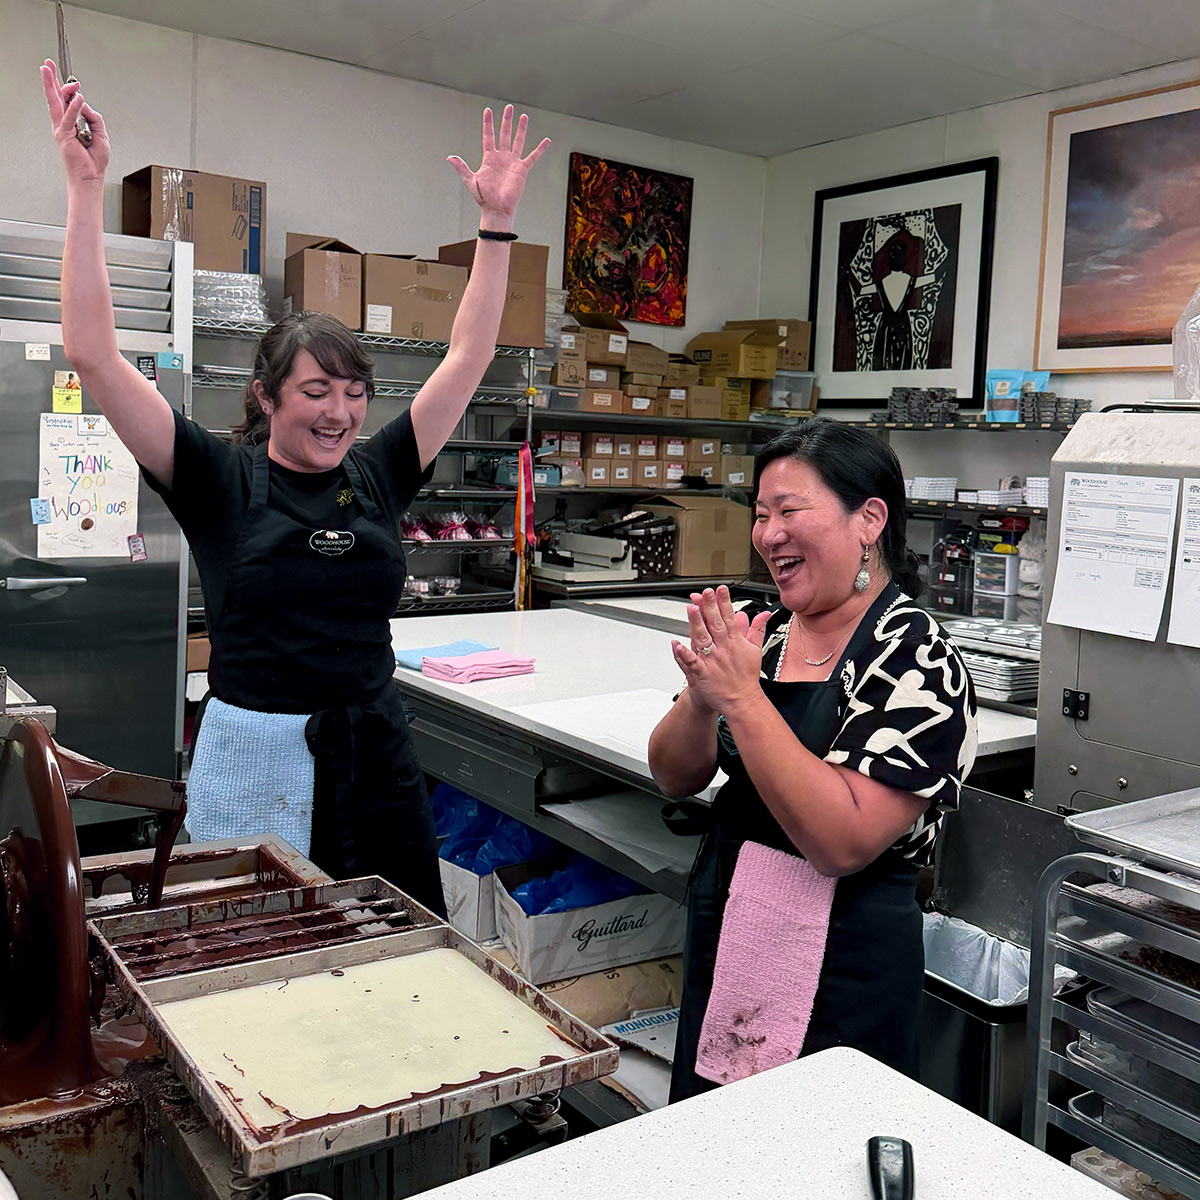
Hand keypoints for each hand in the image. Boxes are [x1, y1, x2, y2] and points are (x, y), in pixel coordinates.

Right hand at [41, 60, 107, 182]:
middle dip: (51, 79)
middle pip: (56, 97)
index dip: (67, 88)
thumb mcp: (101, 134)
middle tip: (47, 64)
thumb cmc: (94, 159)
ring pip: (55, 103)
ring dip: (51, 85)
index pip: (66, 101)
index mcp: (71, 122)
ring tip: (47, 70)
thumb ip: (94, 117)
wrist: (91, 176)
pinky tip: (78, 97)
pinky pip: (69, 118)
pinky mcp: (64, 135)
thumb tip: (86, 105)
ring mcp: (61, 128)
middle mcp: (63, 123)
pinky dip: (74, 107)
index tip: (74, 80)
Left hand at [447, 105, 548, 229]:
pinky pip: (533, 157)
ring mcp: (512, 162)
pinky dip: (540, 149)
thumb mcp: (470, 180)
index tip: (487, 110)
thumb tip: (449, 157)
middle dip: (506, 120)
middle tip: (509, 107)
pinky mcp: (522, 170)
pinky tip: (546, 141)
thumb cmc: (483, 198)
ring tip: (523, 116)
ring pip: (517, 141)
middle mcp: (501, 158)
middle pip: (504, 134)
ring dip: (520, 129)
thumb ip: (461, 167)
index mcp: (489, 158)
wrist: (496, 209)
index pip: (488, 136)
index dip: (488, 123)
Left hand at [670, 586, 771, 714]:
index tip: (720, 589)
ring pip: (703, 639)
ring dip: (697, 623)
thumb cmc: (746, 677)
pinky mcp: (703, 673)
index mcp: (735, 642)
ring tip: (691, 608)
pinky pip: (692, 662)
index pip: (729, 618)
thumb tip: (764, 614)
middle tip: (705, 592)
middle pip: (715, 624)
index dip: (724, 602)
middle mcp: (724, 649)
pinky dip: (685, 654)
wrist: (743, 700)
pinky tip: (677, 644)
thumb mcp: (755, 650)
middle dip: (710, 607)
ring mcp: (713, 661)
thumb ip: (757, 629)